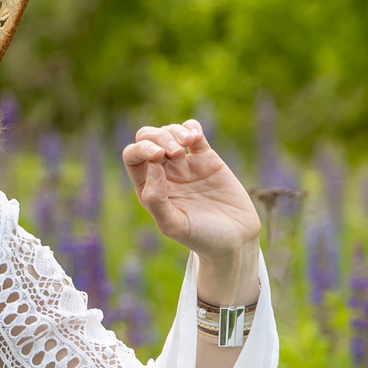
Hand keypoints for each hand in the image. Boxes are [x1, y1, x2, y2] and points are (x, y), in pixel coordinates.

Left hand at [123, 121, 262, 303]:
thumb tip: (152, 166)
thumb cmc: (201, 238)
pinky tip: (195, 137)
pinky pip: (193, 133)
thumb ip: (156, 199)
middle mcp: (164, 173)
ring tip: (188, 143)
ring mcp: (186, 164)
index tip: (158, 156)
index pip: (133, 157)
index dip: (141, 149)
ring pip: (169, 132)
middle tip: (174, 152)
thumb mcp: (174, 225)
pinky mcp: (207, 159)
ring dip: (174, 131)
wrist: (235, 240)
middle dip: (157, 136)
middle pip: (148, 138)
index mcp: (150, 188)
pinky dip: (191, 128)